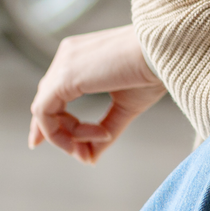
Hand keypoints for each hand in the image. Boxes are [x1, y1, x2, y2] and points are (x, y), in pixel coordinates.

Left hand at [28, 25, 165, 163]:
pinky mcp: (63, 76)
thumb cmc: (153, 71)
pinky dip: (64, 133)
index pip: (53, 91)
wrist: (165, 52)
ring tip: (103, 140)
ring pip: (44, 110)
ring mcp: (63, 63)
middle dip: (58, 134)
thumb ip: (104, 130)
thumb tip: (89, 158)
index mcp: (80, 55)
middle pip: (45, 101)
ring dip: (68, 136)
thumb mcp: (126, 106)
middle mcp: (67, 55)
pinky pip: (46, 113)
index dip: (53, 122)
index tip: (71, 148)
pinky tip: (100, 135)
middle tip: (83, 155)